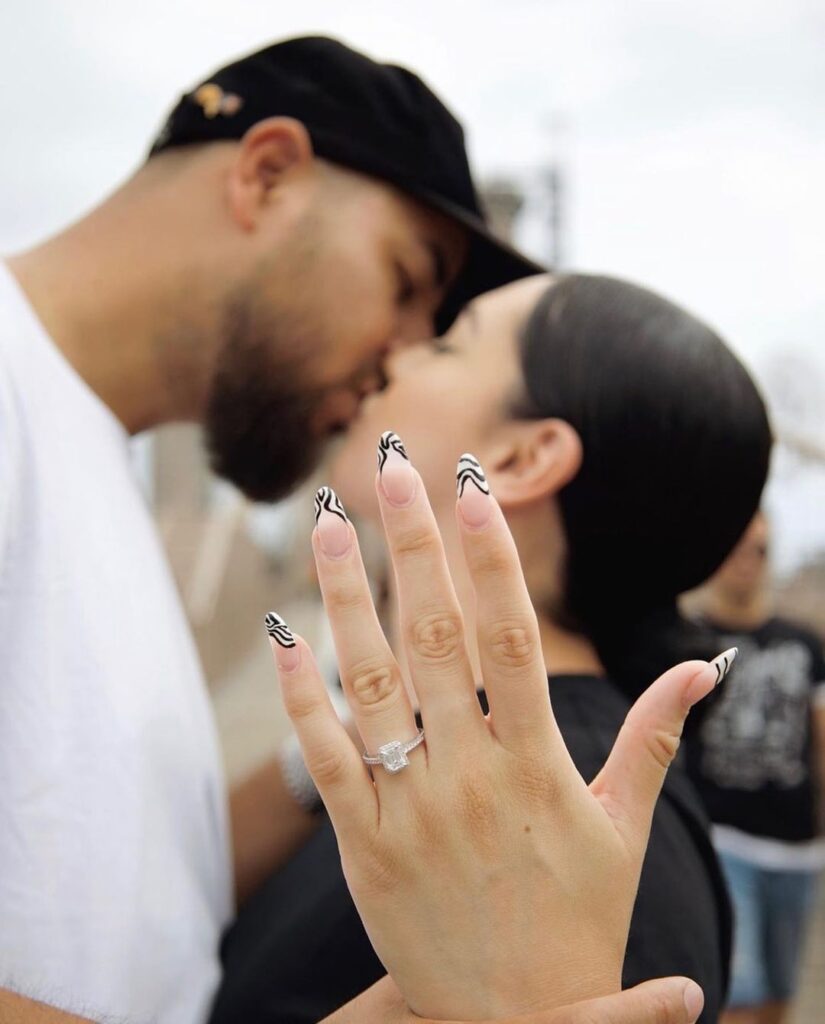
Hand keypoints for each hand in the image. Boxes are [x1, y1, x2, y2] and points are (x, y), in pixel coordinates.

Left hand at [267, 442, 731, 1018]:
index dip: (492, 560)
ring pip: (369, 685)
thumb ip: (656, 742)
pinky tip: (283, 634)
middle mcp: (467, 778)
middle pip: (434, 640)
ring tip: (325, 525)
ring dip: (343, 599)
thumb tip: (702, 667)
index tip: (474, 490)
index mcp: (537, 767)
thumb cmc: (577, 922)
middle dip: (412, 546)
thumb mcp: (625, 831)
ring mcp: (407, 810)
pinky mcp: (361, 847)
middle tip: (391, 468)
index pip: (511, 640)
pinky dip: (300, 697)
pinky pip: (322, 761)